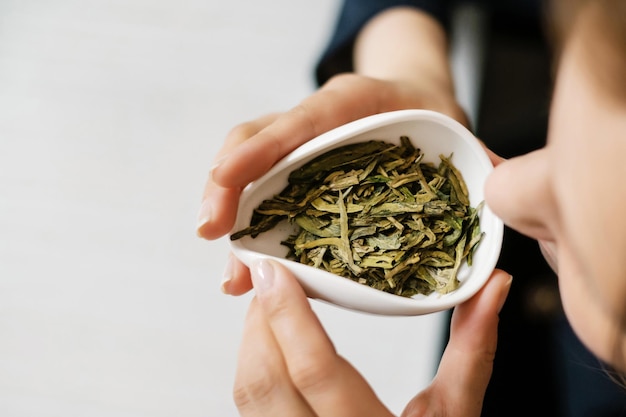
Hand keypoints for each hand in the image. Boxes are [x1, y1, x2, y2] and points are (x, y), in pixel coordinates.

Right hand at [197, 74, 466, 294]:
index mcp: (352, 104)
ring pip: (249, 172)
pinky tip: (246, 270)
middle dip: (226, 185)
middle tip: (210, 231)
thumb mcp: (454, 134)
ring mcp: (299, 151)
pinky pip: (264, 197)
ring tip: (230, 273)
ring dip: (230, 217)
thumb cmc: (430, 122)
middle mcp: (314, 125)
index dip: (261, 148)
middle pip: (254, 143)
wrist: (414, 108)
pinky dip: (251, 233)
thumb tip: (496, 186)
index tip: (225, 178)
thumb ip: (473, 157)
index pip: (299, 121)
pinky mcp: (296, 178)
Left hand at [233, 259, 511, 415]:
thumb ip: (472, 350)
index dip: (287, 314)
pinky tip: (272, 345)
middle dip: (260, 320)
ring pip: (249, 395)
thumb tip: (494, 285)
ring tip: (271, 303)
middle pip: (263, 381)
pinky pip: (252, 407)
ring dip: (253, 341)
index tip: (275, 270)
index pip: (314, 372)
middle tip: (271, 277)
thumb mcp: (456, 416)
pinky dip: (256, 367)